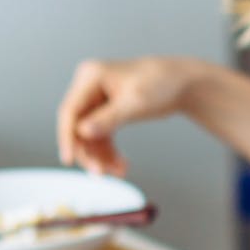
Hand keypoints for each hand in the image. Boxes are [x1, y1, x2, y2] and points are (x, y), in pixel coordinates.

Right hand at [56, 57, 200, 175]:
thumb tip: (82, 132)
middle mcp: (89, 86)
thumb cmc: (162, 84)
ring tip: (118, 171)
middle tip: (100, 173)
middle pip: (77, 125)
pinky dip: (109, 152)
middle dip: (89, 151)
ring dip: (101, 156)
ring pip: (89, 135)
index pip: (70, 110)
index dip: (67, 137)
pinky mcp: (106, 110)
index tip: (69, 159)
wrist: (182, 82)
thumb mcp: (135, 103)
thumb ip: (108, 119)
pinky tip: (120, 165)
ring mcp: (97, 99)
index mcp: (91, 76)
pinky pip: (101, 136)